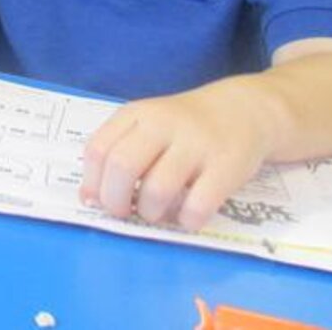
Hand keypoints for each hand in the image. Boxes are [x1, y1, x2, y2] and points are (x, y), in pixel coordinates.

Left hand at [80, 78, 278, 232]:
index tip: (98, 200)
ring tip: (157, 213)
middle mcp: (164, 124)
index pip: (98, 149)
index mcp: (138, 114)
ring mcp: (197, 144)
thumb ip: (117, 154)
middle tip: (125, 212)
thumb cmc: (184, 127)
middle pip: (122, 167)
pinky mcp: (226, 166)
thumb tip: (88, 198)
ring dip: (151, 213)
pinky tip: (187, 216)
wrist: (244, 110)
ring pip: (157, 189)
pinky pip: (197, 205)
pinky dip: (186, 220)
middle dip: (115, 201)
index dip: (92, 182)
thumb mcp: (147, 126)